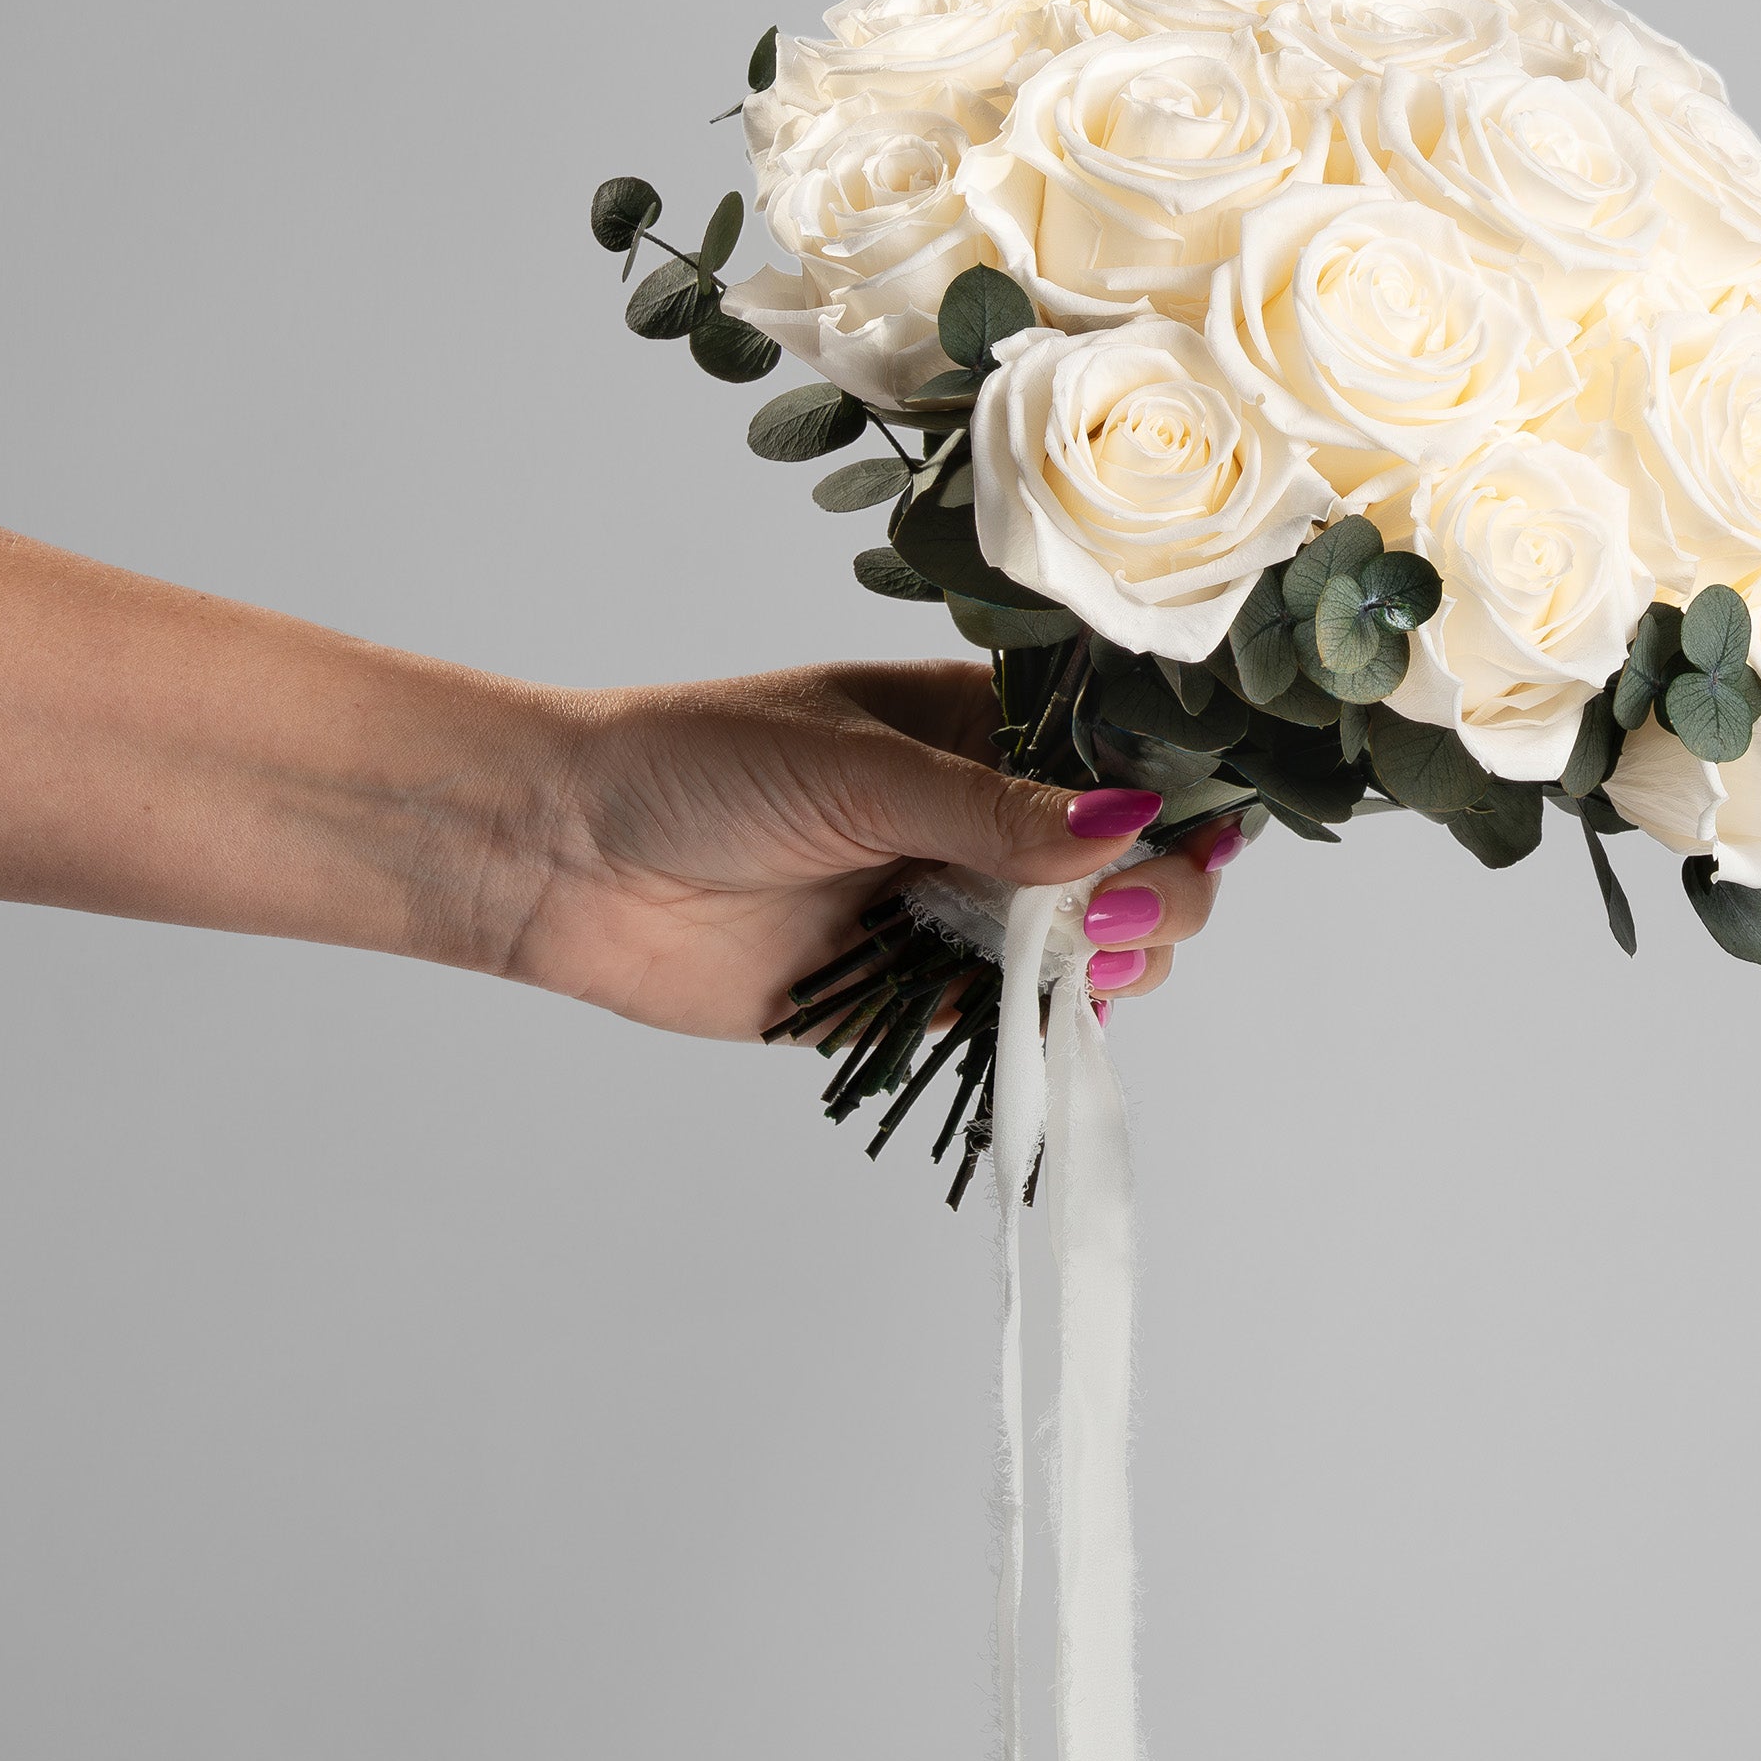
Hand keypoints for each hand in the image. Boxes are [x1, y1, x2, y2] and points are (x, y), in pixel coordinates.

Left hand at [506, 660, 1242, 1040]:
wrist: (560, 857)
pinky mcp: (905, 996)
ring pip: (1086, 952)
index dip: (1178, 798)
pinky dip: (1039, 1033)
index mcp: (983, 728)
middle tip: (1116, 920)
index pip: (1124, 757)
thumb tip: (1127, 825)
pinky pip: (1005, 1024)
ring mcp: (951, 909)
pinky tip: (1047, 1026)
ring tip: (1081, 971)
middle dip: (1156, 896)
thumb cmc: (697, 765)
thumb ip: (994, 811)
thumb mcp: (859, 768)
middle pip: (1131, 865)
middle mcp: (985, 818)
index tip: (1200, 838)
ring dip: (1110, 969)